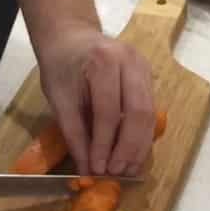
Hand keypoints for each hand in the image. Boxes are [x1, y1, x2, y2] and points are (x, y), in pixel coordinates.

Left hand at [38, 27, 155, 176]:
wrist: (72, 38)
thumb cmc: (61, 67)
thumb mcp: (59, 99)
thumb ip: (75, 134)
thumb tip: (88, 169)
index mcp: (103, 62)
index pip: (109, 111)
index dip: (105, 143)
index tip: (99, 168)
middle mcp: (130, 62)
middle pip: (138, 112)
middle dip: (129, 147)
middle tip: (118, 172)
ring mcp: (144, 67)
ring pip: (150, 113)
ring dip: (140, 146)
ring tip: (128, 169)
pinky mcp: (149, 76)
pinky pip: (150, 110)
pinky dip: (143, 135)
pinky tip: (134, 154)